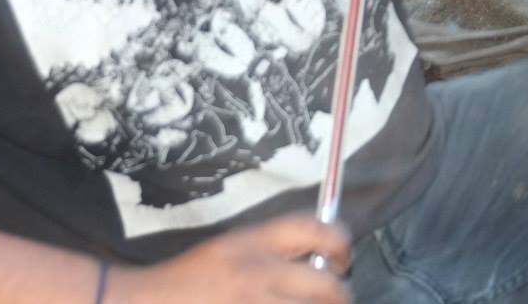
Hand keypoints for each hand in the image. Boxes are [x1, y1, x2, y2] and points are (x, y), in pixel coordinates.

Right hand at [119, 215, 351, 303]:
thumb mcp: (226, 250)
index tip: (343, 257)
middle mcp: (257, 275)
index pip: (314, 230)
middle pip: (327, 286)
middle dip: (339, 295)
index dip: (340, 243)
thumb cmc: (184, 283)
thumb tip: (317, 262)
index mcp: (251, 244)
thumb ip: (268, 252)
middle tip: (336, 298)